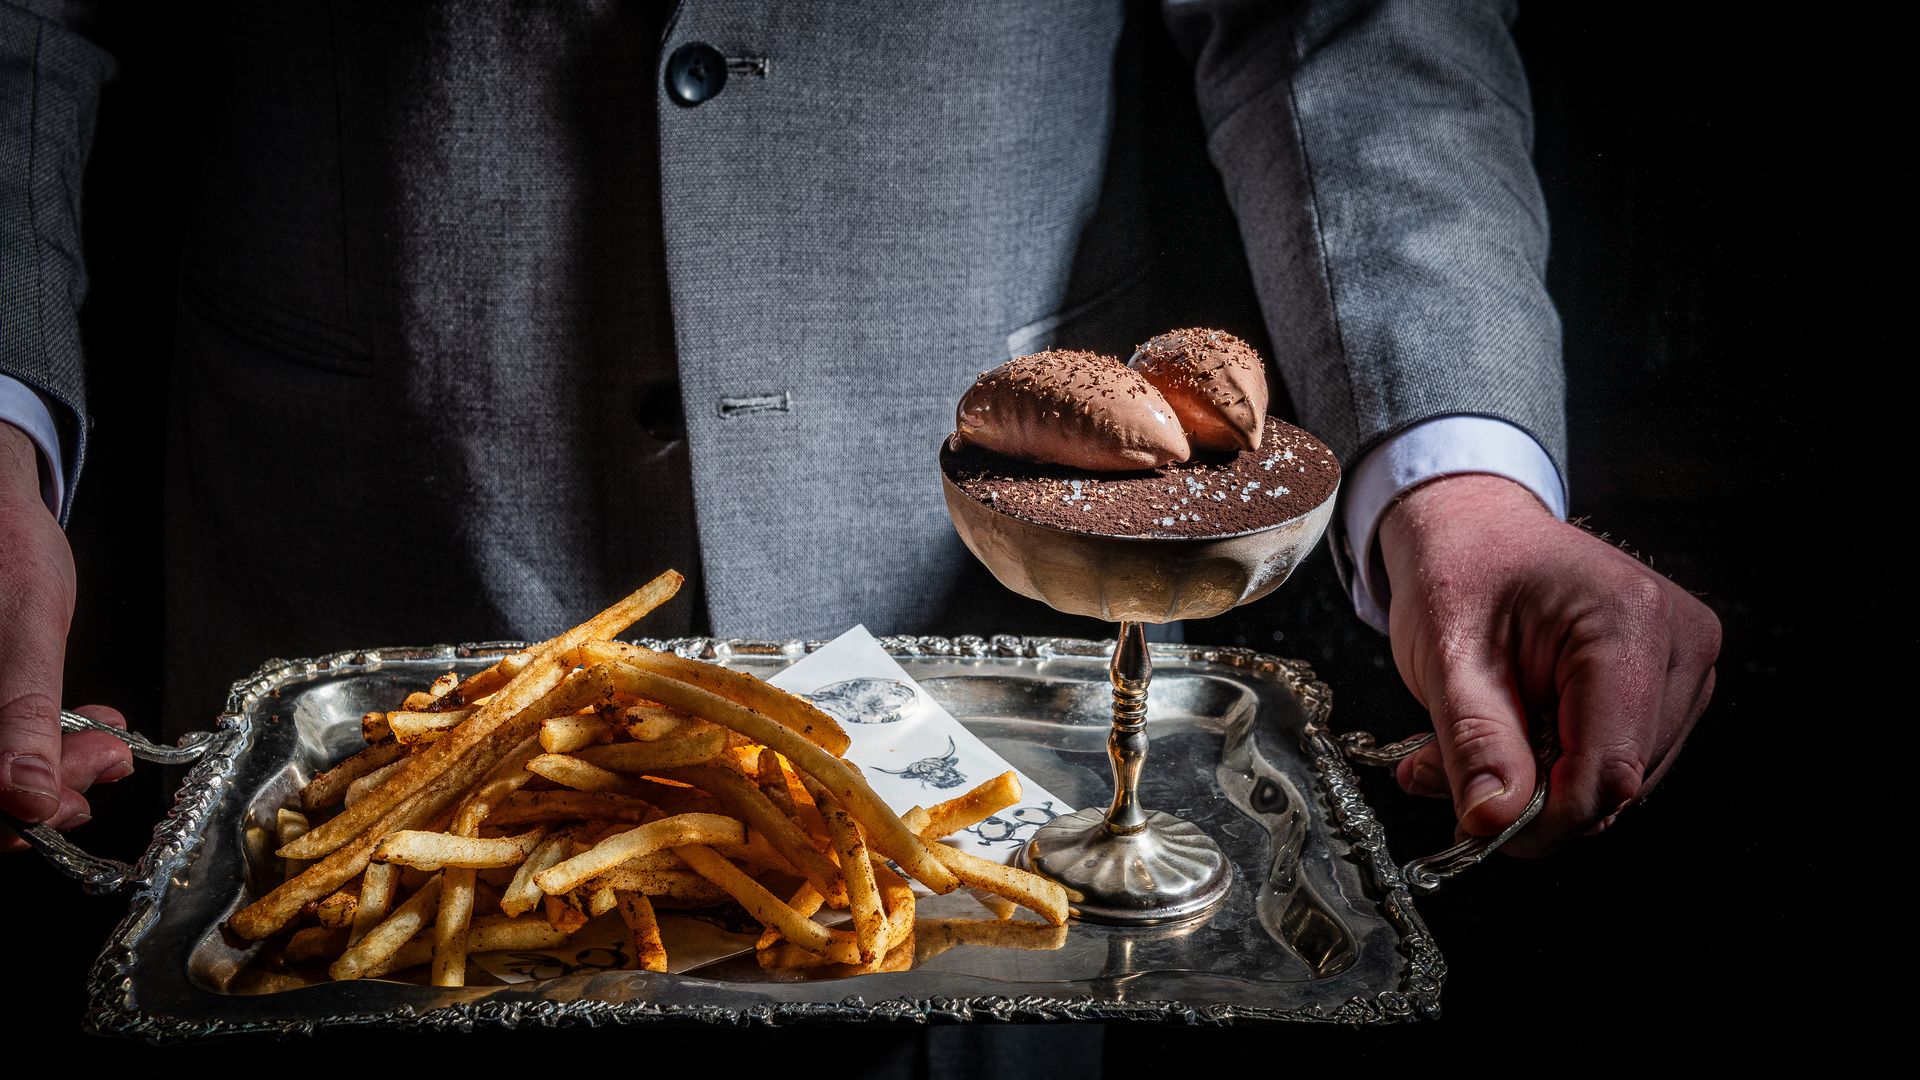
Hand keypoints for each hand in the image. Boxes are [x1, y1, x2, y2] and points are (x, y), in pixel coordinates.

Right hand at [0, 424, 131, 849]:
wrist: (0, 503)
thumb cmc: (4, 551)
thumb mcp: (24, 634)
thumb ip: (22, 716)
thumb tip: (29, 801)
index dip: (9, 821)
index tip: (70, 803)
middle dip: (46, 786)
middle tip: (109, 760)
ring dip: (57, 764)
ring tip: (109, 740)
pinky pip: (5, 737)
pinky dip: (48, 737)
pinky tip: (91, 723)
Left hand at [1378, 473, 1719, 855]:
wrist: (1475, 528)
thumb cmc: (1460, 569)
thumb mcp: (1447, 655)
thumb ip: (1474, 741)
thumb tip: (1495, 820)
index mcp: (1631, 620)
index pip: (1610, 766)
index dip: (1547, 817)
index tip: (1481, 831)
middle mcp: (1680, 644)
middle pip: (1617, 781)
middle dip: (1529, 798)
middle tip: (1444, 772)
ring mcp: (1684, 667)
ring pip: (1618, 781)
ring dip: (1536, 785)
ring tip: (1466, 744)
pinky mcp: (1670, 687)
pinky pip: (1618, 760)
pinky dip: (1555, 768)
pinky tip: (1507, 736)